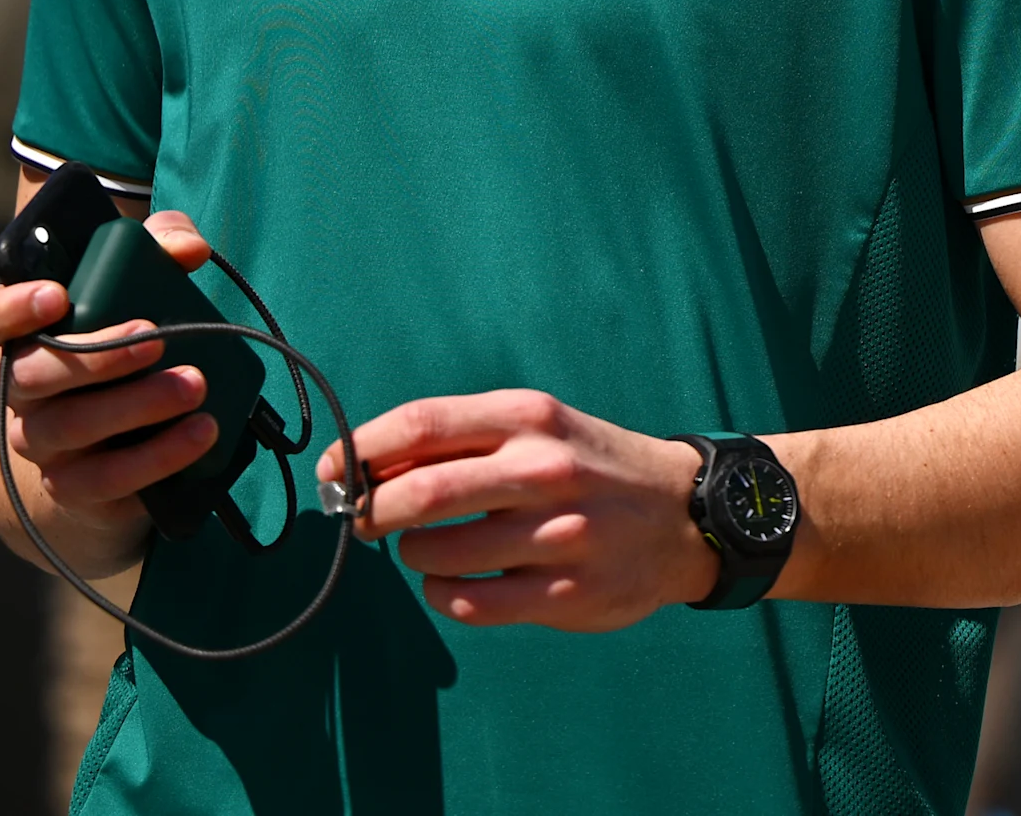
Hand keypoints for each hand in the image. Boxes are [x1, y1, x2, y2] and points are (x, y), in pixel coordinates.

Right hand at [0, 210, 221, 539]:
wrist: (118, 442)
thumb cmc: (127, 340)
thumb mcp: (143, 282)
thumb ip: (162, 246)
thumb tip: (188, 250)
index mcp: (21, 336)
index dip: (6, 309)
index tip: (55, 296)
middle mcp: (19, 392)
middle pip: (32, 376)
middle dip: (98, 357)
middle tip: (158, 337)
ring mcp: (41, 443)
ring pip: (70, 426)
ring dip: (136, 406)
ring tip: (195, 387)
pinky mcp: (74, 488)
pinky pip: (103, 480)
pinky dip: (154, 459)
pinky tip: (199, 435)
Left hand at [318, 391, 712, 630]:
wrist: (685, 513)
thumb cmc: (592, 466)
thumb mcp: (541, 428)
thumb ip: (464, 441)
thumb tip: (369, 465)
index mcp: (532, 418)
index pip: (422, 424)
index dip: (362, 450)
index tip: (335, 472)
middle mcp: (546, 469)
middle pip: (419, 493)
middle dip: (370, 511)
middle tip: (362, 520)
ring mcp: (560, 534)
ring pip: (437, 554)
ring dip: (413, 554)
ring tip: (430, 548)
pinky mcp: (567, 592)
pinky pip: (469, 602)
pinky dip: (443, 594)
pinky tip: (456, 581)